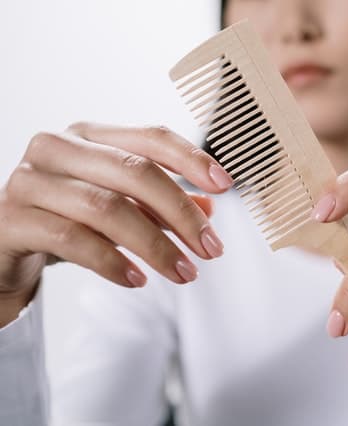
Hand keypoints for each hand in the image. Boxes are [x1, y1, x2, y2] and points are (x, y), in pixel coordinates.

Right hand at [0, 123, 232, 325]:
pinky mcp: (11, 219)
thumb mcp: (120, 207)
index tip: (226, 186)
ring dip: (155, 245)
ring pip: (107, 208)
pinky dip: (112, 262)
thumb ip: (160, 205)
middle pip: (135, 172)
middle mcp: (58, 147)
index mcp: (89, 135)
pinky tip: (138, 279)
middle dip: (182, 213)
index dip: (192, 159)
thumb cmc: (67, 218)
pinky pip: (72, 240)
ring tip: (184, 272)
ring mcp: (30, 181)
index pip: (151, 136)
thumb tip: (209, 207)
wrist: (3, 246)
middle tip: (211, 248)